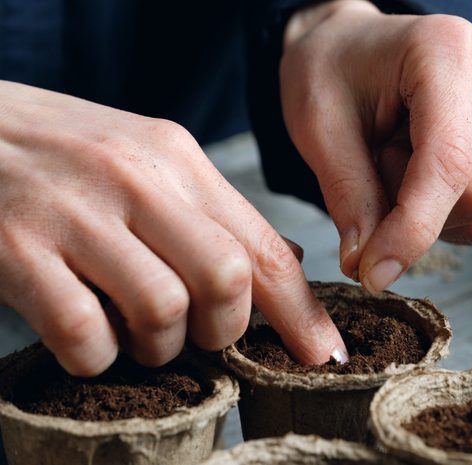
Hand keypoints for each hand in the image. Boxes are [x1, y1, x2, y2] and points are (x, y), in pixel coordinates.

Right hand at [0, 81, 346, 375]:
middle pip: (226, 277)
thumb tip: (287, 260)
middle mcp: (135, 180)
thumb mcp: (150, 160)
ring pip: (163, 309)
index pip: (263, 245)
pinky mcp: (15, 249)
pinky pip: (83, 333)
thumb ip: (217, 213)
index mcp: (177, 158)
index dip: (302, 310)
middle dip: (225, 329)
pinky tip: (90, 339)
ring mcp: (74, 214)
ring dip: (160, 346)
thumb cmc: (68, 152)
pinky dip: (97, 356)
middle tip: (201, 334)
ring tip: (138, 335)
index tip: (324, 352)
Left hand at [281, 1, 471, 292]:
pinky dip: (452, 218)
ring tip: (396, 163)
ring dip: (434, 215)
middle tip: (375, 172)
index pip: (450, 162)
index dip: (413, 229)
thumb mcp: (317, 126)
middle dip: (419, 214)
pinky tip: (422, 175)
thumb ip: (348, 195)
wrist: (352, 49)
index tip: (372, 272)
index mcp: (447, 51)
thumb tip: (369, 267)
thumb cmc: (331, 73)